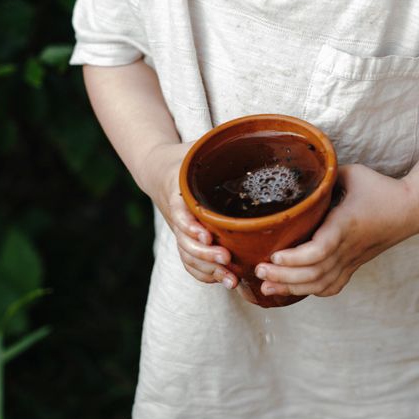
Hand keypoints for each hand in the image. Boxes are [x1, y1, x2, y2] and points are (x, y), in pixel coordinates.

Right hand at [140, 142, 238, 289]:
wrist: (160, 170)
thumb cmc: (188, 156)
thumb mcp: (200, 145)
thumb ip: (222, 145)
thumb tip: (258, 137)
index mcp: (178, 191)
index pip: (180, 212)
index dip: (191, 226)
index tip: (206, 236)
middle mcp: (178, 215)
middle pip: (185, 242)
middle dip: (205, 255)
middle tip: (227, 260)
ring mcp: (181, 231)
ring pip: (188, 257)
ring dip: (208, 271)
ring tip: (231, 279)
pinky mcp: (187, 241)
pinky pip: (190, 264)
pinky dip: (205, 275)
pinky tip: (226, 281)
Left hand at [255, 164, 418, 297]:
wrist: (410, 210)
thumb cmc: (381, 189)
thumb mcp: (351, 173)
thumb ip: (324, 175)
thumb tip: (298, 173)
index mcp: (345, 224)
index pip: (319, 250)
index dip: (294, 258)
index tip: (274, 254)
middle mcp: (348, 247)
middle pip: (314, 273)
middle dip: (283, 276)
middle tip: (258, 269)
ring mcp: (351, 259)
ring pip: (320, 285)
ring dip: (291, 288)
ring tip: (266, 285)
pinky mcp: (354, 265)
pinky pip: (331, 287)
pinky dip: (310, 291)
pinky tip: (292, 289)